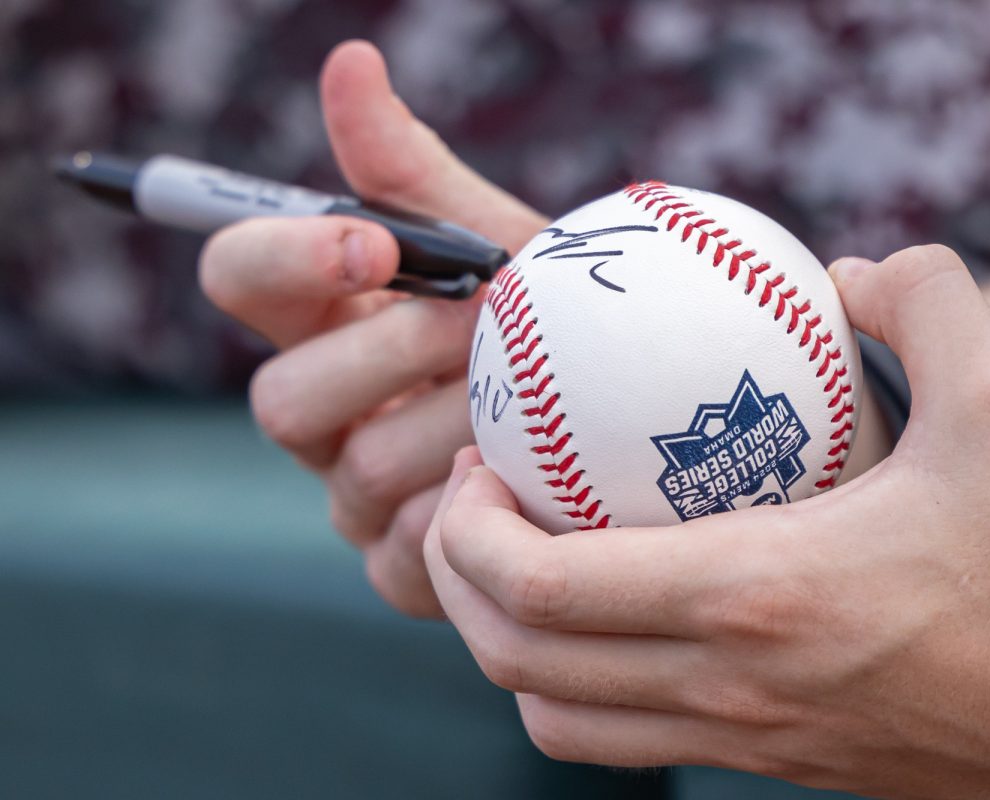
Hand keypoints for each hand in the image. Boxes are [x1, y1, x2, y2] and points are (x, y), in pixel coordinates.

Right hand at [198, 40, 546, 615]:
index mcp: (322, 317)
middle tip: (487, 325)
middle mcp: (321, 409)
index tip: (377, 241)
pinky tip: (536, 481)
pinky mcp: (397, 566)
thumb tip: (351, 60)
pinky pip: (410, 550)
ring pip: (357, 472)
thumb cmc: (553, 320)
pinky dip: (476, 510)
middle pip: (281, 397)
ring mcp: (352, 494)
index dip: (285, 256)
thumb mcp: (495, 240)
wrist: (633, 419)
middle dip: (391, 354)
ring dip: (457, 427)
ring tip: (542, 401)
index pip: (239, 276)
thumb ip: (415, 173)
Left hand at [425, 245, 989, 796]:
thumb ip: (927, 302)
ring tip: (522, 563)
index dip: (468, 529)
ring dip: (504, 643)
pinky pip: (618, 742)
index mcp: (756, 596)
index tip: (479, 458)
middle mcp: (727, 684)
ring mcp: (740, 738)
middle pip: (517, 660)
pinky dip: (572, 685)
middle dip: (454, 578)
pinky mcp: (766, 764)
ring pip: (555, 719)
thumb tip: (848, 270)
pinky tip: (612, 616)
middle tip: (476, 498)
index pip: (543, 588)